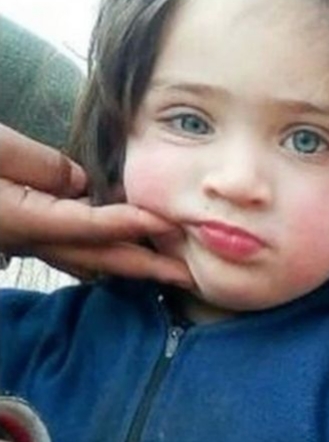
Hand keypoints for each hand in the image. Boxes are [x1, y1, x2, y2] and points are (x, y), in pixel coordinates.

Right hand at [0, 122, 192, 286]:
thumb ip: (42, 166)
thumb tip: (83, 182)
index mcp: (24, 221)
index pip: (90, 226)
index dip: (131, 224)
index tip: (168, 222)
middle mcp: (31, 240)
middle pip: (100, 257)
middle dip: (148, 268)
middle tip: (190, 275)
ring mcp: (29, 240)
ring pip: (91, 258)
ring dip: (133, 263)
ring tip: (172, 267)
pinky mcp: (28, 232)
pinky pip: (79, 246)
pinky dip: (110, 248)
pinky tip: (132, 244)